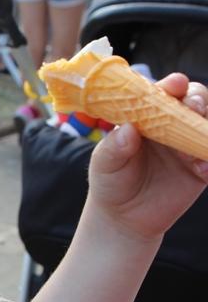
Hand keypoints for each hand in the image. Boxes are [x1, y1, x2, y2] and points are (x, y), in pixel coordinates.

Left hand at [86, 73, 207, 239]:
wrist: (123, 217)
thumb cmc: (110, 181)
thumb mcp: (104, 164)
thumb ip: (114, 146)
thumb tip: (129, 129)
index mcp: (146, 117)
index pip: (162, 93)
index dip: (171, 85)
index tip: (173, 84)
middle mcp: (171, 126)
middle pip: (194, 100)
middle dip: (197, 98)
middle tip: (193, 106)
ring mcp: (188, 146)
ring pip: (207, 125)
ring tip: (200, 134)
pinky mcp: (201, 169)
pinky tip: (201, 169)